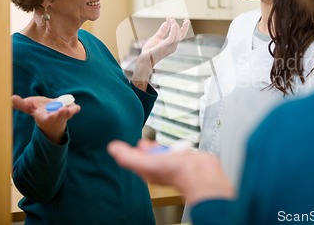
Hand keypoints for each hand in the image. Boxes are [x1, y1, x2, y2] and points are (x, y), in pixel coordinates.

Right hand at [12, 95, 80, 143]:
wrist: (51, 116)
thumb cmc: (39, 111)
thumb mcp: (29, 107)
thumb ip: (20, 104)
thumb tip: (10, 98)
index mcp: (43, 118)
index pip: (47, 119)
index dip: (50, 117)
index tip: (50, 116)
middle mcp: (54, 118)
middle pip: (59, 116)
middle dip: (61, 113)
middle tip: (63, 109)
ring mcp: (63, 116)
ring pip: (68, 114)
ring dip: (69, 110)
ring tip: (67, 107)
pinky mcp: (70, 111)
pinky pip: (74, 109)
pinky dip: (74, 107)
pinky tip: (71, 104)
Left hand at [107, 139, 234, 204]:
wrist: (201, 172)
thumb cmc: (176, 172)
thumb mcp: (147, 162)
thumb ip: (129, 156)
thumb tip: (112, 148)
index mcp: (150, 170)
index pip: (137, 161)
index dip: (131, 153)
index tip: (128, 146)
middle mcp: (161, 167)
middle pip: (150, 157)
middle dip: (146, 149)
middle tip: (142, 142)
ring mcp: (174, 163)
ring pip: (163, 154)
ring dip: (159, 148)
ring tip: (156, 142)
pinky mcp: (185, 158)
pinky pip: (176, 151)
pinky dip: (173, 147)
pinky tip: (174, 144)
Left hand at [132, 18, 190, 89]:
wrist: (145, 58)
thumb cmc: (150, 50)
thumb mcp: (157, 37)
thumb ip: (162, 31)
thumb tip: (166, 22)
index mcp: (172, 44)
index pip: (181, 36)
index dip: (184, 28)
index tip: (186, 20)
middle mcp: (173, 46)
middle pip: (181, 35)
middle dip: (182, 26)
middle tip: (173, 18)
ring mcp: (170, 47)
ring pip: (177, 36)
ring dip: (175, 26)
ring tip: (171, 20)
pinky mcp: (165, 46)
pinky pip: (172, 38)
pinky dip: (173, 31)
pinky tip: (173, 25)